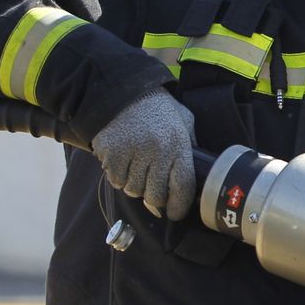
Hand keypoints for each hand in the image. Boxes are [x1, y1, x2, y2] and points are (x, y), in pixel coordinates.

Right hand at [90, 88, 196, 219]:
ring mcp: (132, 153)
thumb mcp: (182, 120)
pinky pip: (115, 180)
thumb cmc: (157, 107)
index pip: (182, 187)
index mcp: (178, 145)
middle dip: (155, 198)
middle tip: (152, 188)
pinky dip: (118, 176)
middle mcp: (157, 151)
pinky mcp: (111, 154)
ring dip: (135, 185)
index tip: (175, 214)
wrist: (122, 90)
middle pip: (155, 196)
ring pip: (133, 190)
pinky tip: (122, 159)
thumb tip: (193, 173)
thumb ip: (190, 144)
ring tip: (136, 166)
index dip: (179, 207)